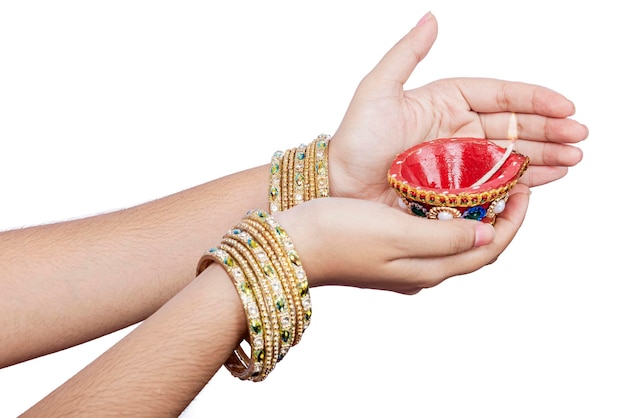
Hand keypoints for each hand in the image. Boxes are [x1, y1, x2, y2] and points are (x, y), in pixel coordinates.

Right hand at [274, 184, 529, 293]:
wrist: (291, 243)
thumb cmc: (338, 235)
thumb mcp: (397, 232)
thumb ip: (447, 238)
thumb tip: (489, 236)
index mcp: (429, 268)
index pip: (489, 249)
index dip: (514, 221)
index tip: (524, 187)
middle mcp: (421, 270)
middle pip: (476, 248)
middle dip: (499, 218)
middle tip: (508, 183)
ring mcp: (402, 263)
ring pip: (454, 241)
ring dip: (474, 216)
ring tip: (480, 184)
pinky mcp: (386, 251)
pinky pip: (430, 235)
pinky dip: (446, 216)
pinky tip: (439, 195)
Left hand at [329, 12, 587, 206]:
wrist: (340, 185)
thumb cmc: (355, 139)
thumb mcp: (377, 89)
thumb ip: (406, 54)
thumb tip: (431, 19)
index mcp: (445, 102)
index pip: (499, 96)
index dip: (533, 99)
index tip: (564, 105)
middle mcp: (457, 130)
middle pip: (513, 126)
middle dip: (549, 130)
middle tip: (580, 137)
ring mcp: (459, 162)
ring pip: (511, 155)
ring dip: (545, 156)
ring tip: (573, 159)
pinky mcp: (457, 190)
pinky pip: (496, 183)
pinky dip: (524, 181)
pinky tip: (548, 179)